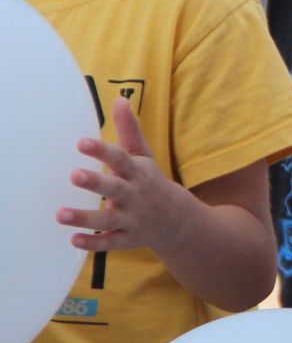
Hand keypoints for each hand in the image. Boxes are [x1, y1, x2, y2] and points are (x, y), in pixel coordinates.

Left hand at [59, 98, 194, 252]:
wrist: (178, 220)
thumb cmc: (151, 182)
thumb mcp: (144, 156)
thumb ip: (130, 130)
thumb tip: (119, 99)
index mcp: (137, 173)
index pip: (120, 159)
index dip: (102, 151)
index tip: (81, 143)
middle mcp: (135, 195)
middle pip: (115, 189)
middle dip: (96, 183)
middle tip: (74, 176)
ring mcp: (131, 218)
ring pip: (108, 219)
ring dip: (85, 217)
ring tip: (61, 214)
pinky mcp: (126, 238)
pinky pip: (110, 242)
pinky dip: (94, 243)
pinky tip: (74, 240)